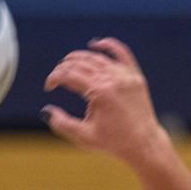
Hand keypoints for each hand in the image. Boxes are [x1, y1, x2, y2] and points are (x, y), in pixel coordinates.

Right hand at [42, 37, 167, 167]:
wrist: (145, 145)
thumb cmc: (114, 142)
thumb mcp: (84, 136)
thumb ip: (62, 124)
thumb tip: (45, 111)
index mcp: (99, 92)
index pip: (68, 75)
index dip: (54, 78)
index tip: (49, 87)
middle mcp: (113, 80)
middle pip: (80, 63)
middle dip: (63, 68)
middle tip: (58, 77)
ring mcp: (126, 76)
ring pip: (97, 58)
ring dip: (79, 58)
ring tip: (69, 64)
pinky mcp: (135, 77)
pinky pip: (122, 53)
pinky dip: (108, 45)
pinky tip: (95, 44)